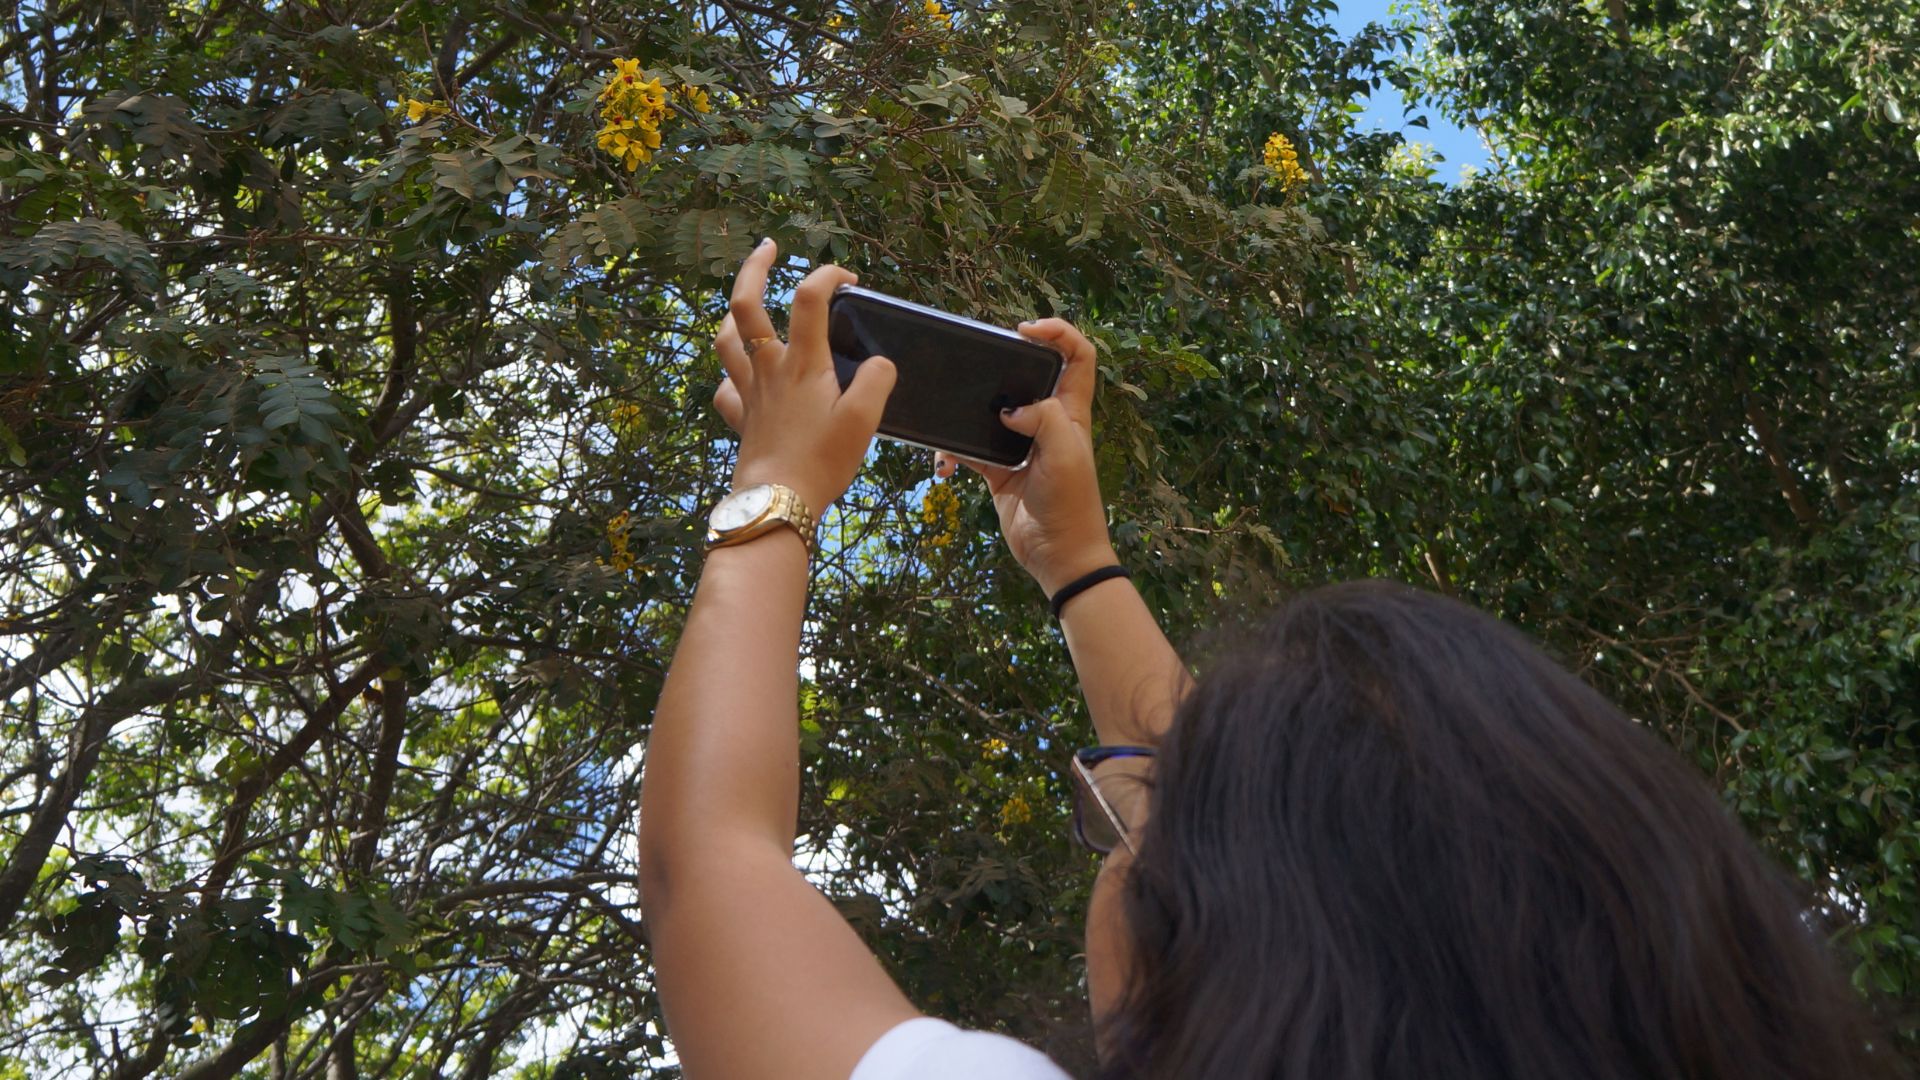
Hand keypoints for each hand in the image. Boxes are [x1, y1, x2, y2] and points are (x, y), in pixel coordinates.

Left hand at [713, 239, 896, 514]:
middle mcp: (769, 368)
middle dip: (755, 268)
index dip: (828, 274)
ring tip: (746, 302)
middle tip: (769, 248)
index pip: (810, 297)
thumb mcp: (866, 420)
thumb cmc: (821, 462)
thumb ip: (877, 379)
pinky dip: (730, 376)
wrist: (777, 502)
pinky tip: (741, 377)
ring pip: (725, 339)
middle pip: (746, 303)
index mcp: (802, 363)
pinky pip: (725, 388)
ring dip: (733, 313)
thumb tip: (879, 362)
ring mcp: (749, 392)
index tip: (849, 278)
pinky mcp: (740, 418)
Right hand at [933, 318, 1115, 595]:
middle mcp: (1047, 423)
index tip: (1026, 330)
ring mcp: (1021, 445)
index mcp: (1070, 412)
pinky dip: (952, 453)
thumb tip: (1009, 409)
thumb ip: (1042, 417)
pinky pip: (969, 450)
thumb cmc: (1071, 503)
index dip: (1059, 334)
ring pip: (991, 411)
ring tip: (951, 412)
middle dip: (1004, 364)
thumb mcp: (1065, 452)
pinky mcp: (998, 470)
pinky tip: (944, 465)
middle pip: (1028, 377)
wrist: (1057, 555)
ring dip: (968, 412)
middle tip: (978, 364)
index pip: (1077, 357)